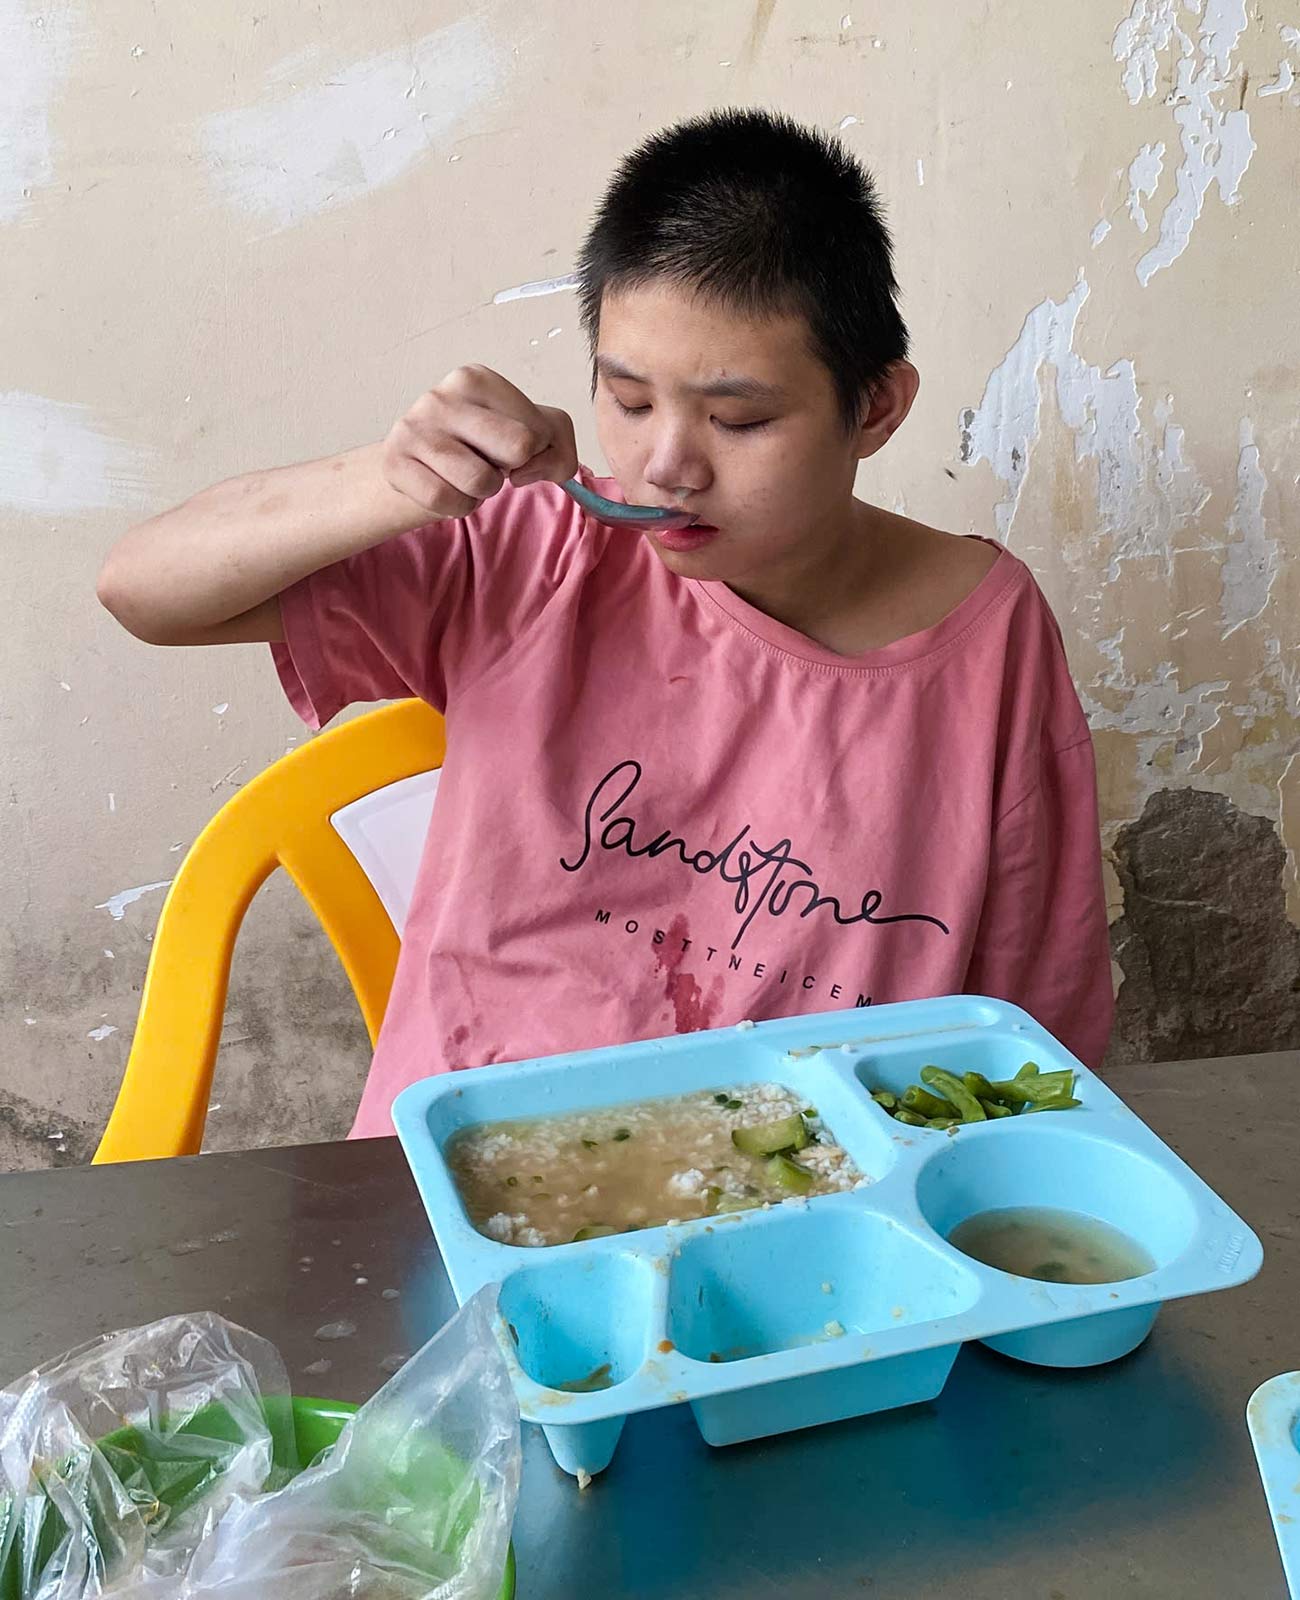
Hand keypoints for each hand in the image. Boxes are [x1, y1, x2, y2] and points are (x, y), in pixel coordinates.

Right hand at [381, 365, 578, 516]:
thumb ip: (559, 449)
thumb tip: (529, 468)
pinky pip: (447, 502)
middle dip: (510, 470)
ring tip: (465, 474)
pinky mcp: (394, 462)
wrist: (415, 466)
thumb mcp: (532, 438)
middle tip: (488, 463)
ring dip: (483, 492)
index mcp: (477, 379)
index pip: (538, 431)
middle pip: (518, 449)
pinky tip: (445, 486)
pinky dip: (456, 506)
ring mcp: (414, 428)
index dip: (532, 452)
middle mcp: (442, 397)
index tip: (504, 448)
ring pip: (481, 481)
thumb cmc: (477, 448)